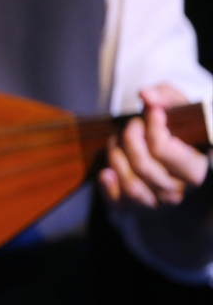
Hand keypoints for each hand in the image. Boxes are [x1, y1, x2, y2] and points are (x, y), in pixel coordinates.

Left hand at [99, 84, 208, 207]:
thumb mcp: (178, 107)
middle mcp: (181, 189)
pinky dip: (108, 187)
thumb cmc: (176, 127)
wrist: (168, 151)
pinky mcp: (139, 208)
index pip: (164, 150)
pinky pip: (119, 204)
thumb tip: (146, 95)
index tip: (150, 111)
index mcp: (197, 167)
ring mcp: (160, 202)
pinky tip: (106, 171)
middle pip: (143, 166)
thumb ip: (166, 97)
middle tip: (131, 126)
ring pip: (131, 184)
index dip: (152, 127)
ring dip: (116, 157)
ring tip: (118, 141)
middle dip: (129, 139)